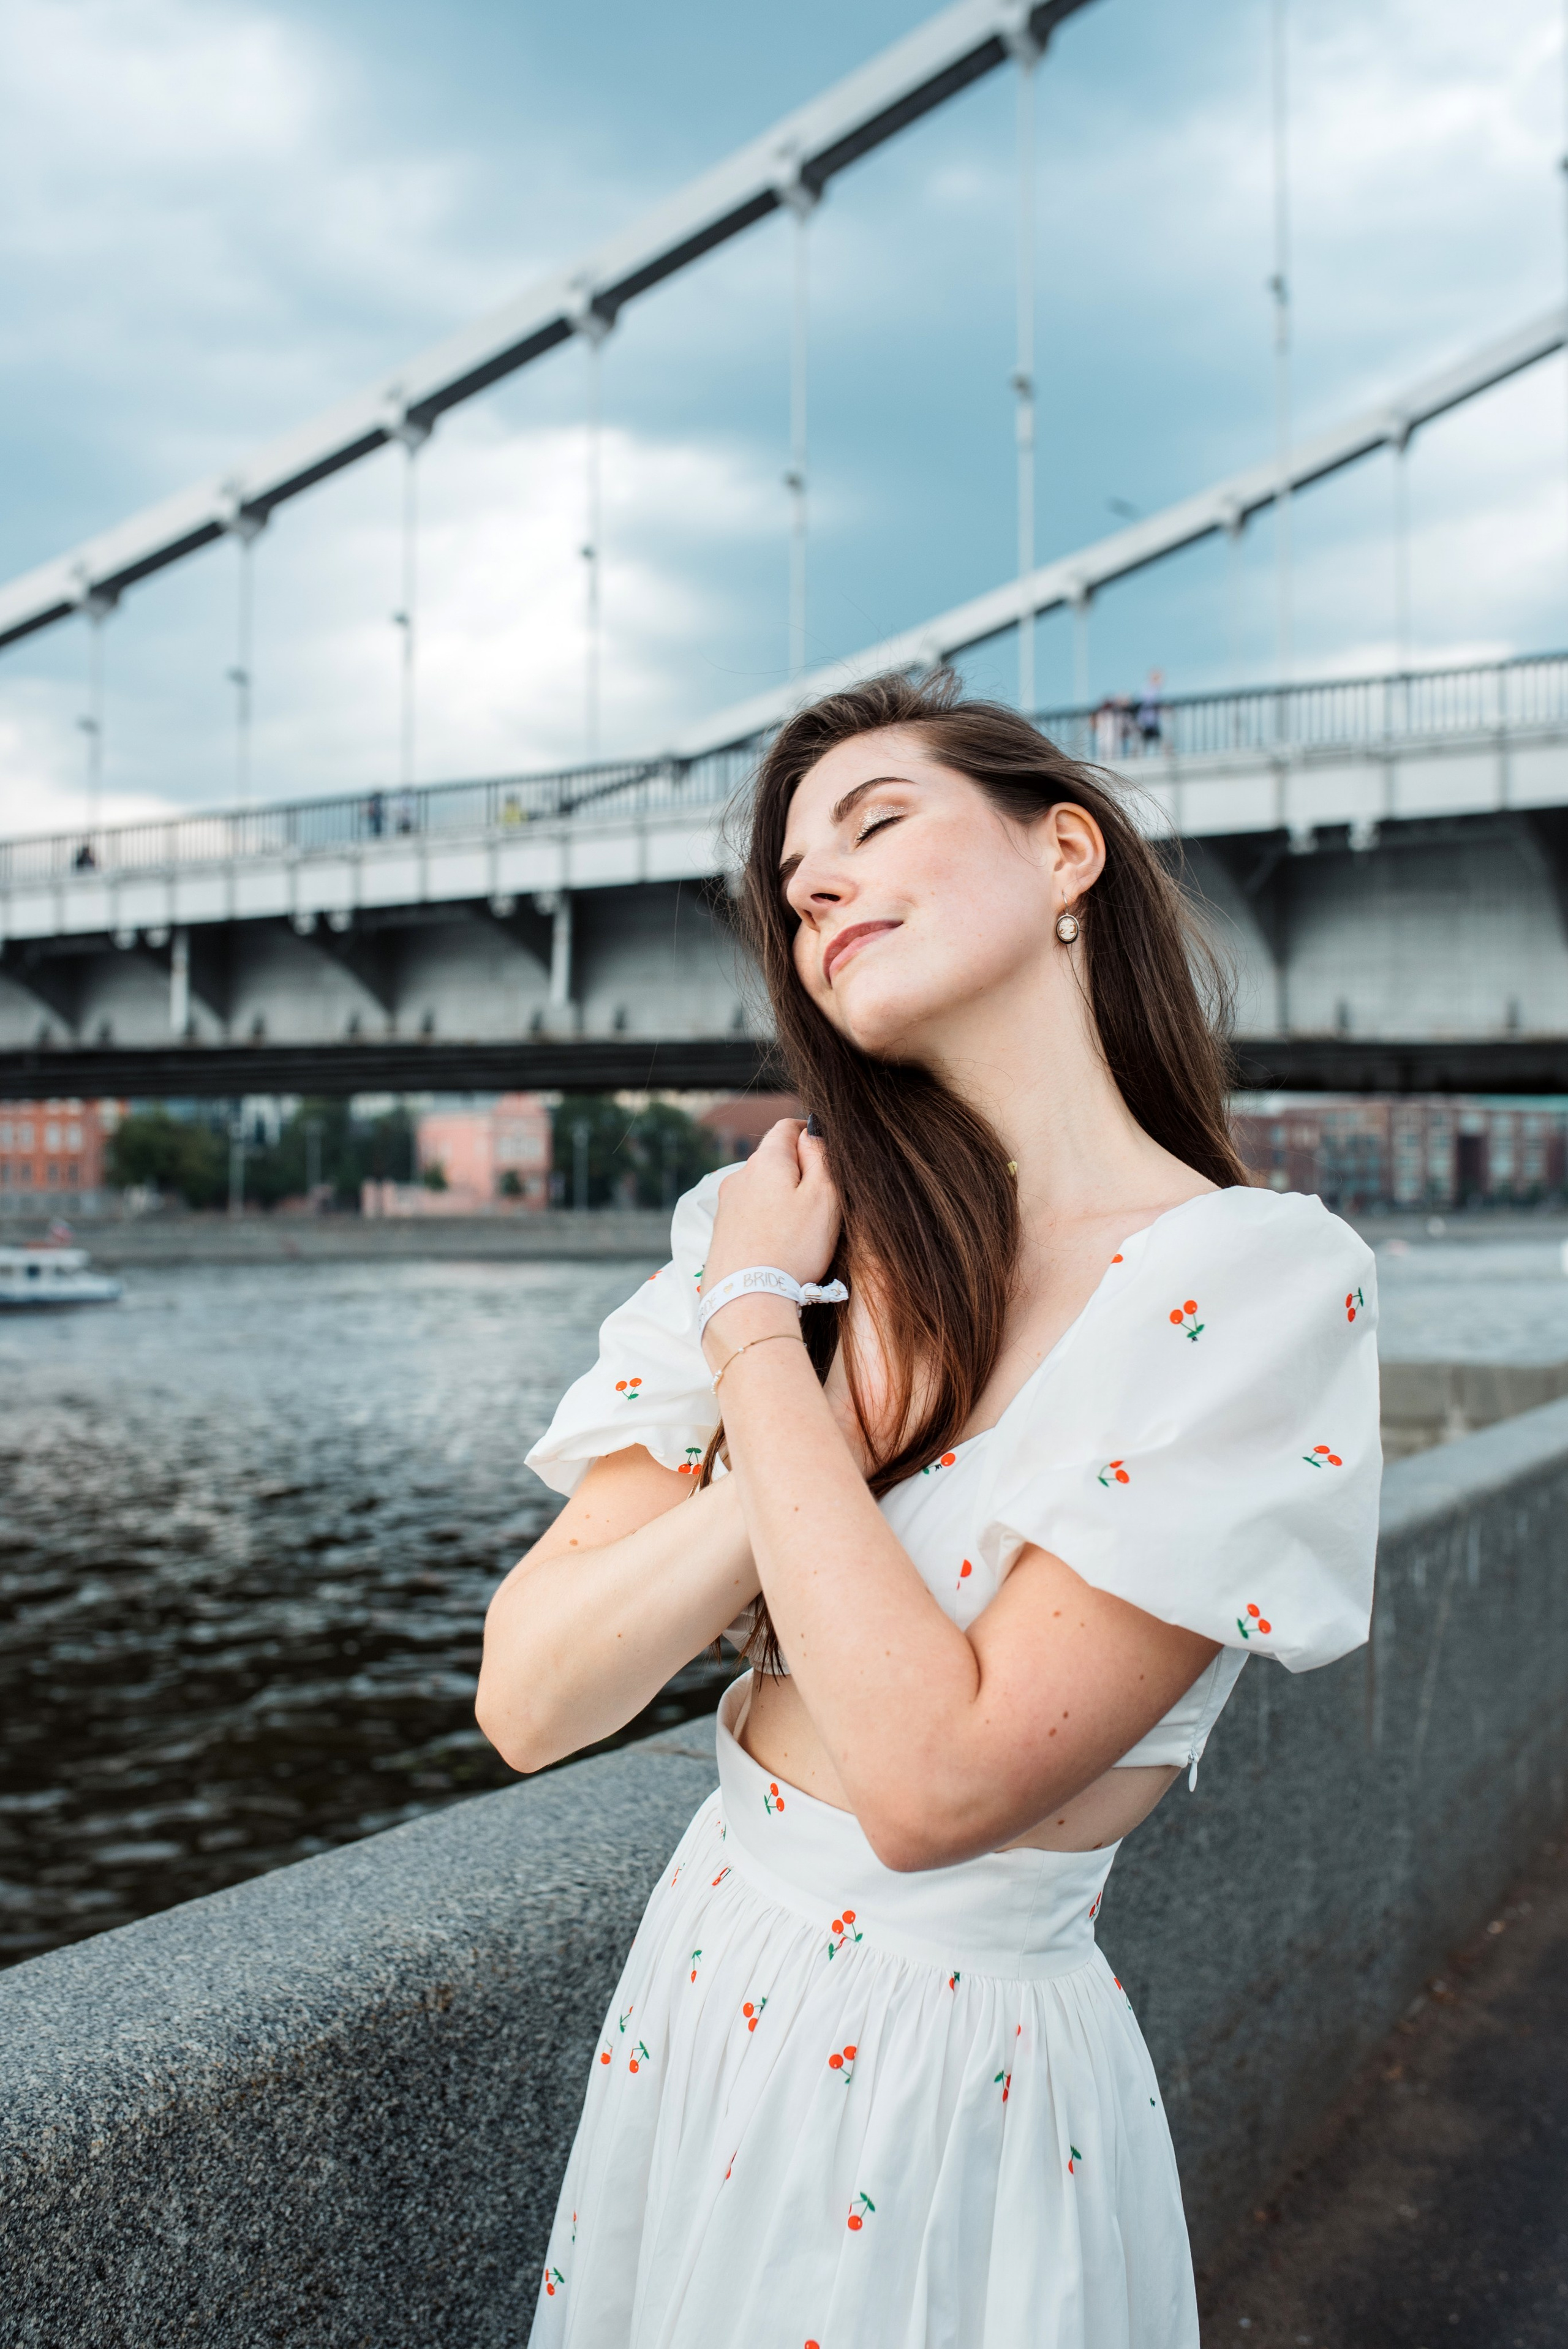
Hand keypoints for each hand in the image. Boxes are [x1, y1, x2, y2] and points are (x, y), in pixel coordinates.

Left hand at [701, 1122, 840, 1360]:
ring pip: (761, 1187)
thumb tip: (812, 1132)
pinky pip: (750, 1213)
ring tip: (802, 1227)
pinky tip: (781, 1243)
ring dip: (781, 1197)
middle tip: (822, 1196)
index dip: (809, 1132)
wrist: (747, 1300)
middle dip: (797, 1169)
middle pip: (772, 1158)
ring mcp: (727, 1205)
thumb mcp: (824, 1197)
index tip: (825, 1150)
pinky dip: (767, 1219)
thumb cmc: (794, 1248)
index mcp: (766, 1161)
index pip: (786, 1127)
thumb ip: (821, 1157)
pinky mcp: (722, 1231)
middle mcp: (740, 1177)